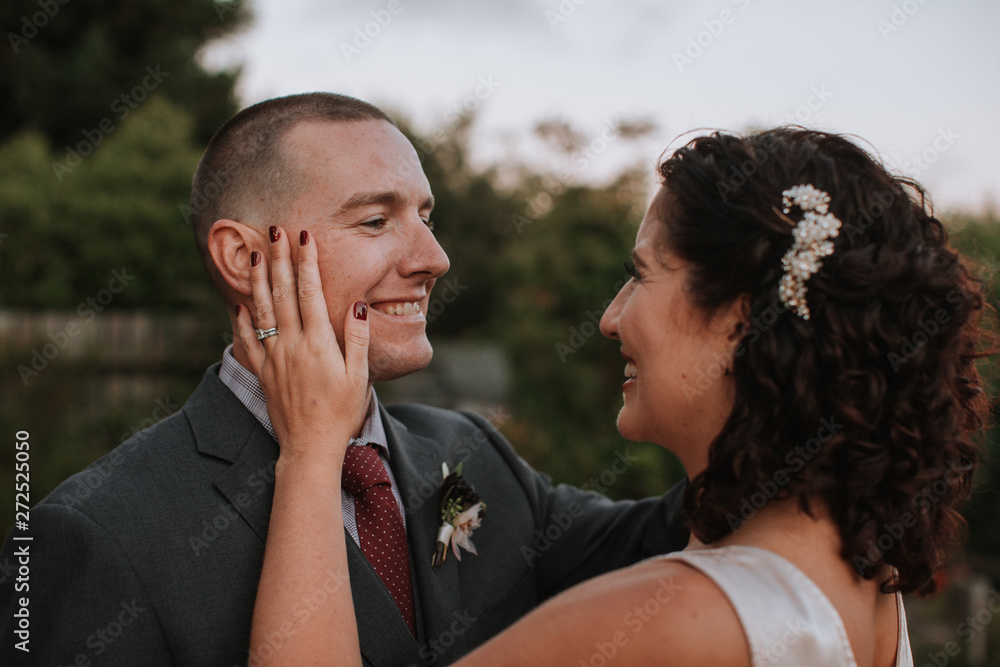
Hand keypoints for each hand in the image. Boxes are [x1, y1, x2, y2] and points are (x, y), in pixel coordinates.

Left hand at [235, 226, 369, 464]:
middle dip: (279, 259)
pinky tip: (239, 302)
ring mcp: (273, 357)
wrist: (309, 446)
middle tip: (275, 231)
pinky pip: (247, 339)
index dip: (306, 262)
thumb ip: (356, 337)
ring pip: (261, 310)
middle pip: (282, 293)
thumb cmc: (340, 412)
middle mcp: (291, 345)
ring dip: (257, 280)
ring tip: (253, 254)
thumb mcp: (359, 375)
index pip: (310, 292)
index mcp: (318, 343)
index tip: (304, 236)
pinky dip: (241, 318)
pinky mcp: (262, 371)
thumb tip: (355, 303)